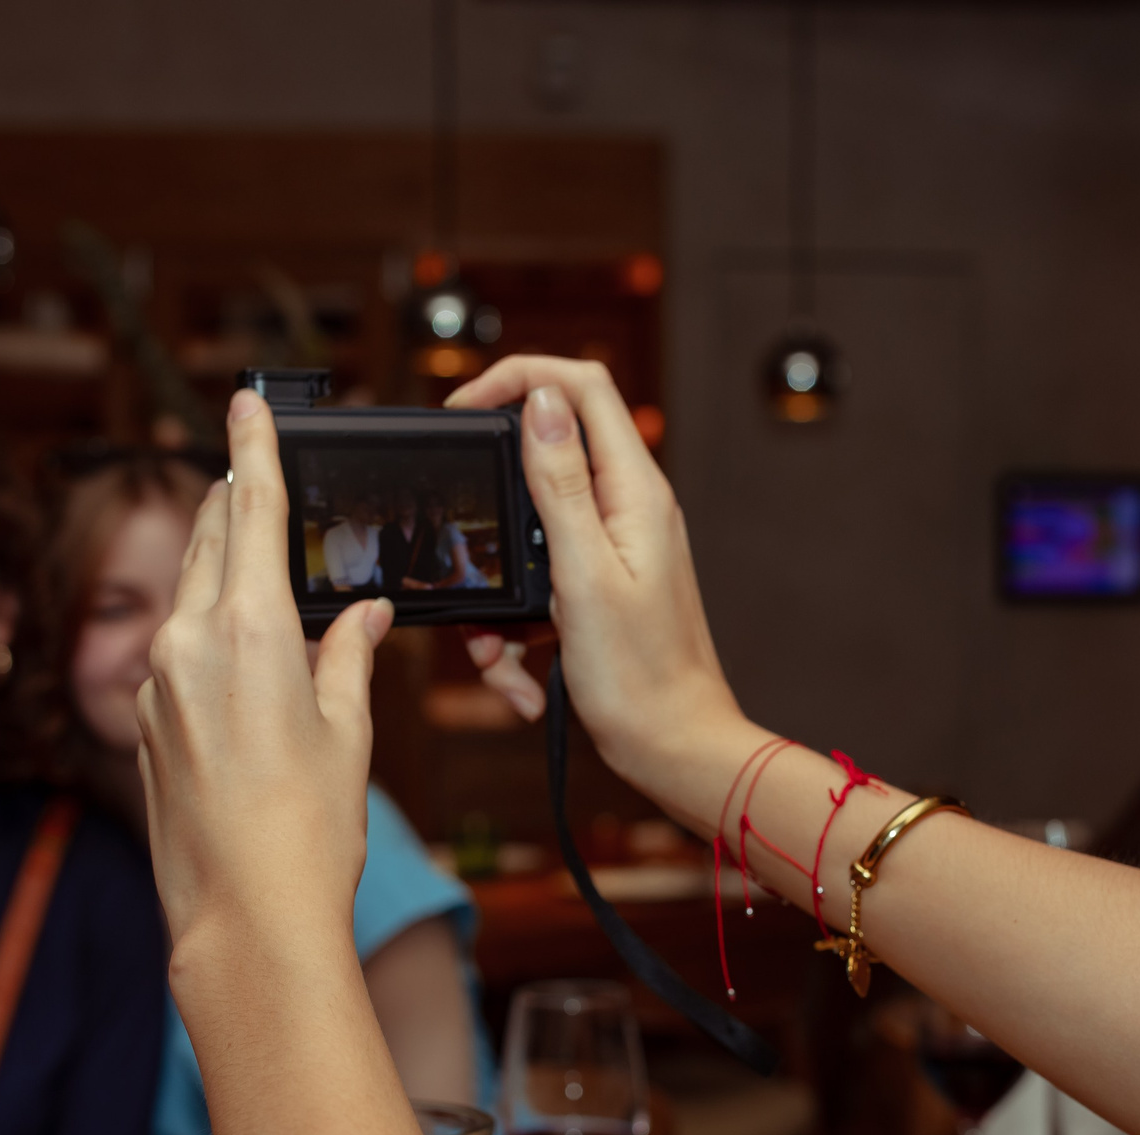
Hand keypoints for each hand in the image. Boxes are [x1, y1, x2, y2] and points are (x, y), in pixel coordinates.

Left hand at [137, 389, 392, 955]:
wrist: (242, 918)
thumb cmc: (307, 832)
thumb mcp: (347, 732)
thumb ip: (349, 657)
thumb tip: (366, 615)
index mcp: (248, 630)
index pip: (250, 508)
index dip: (252, 447)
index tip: (246, 400)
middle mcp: (187, 643)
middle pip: (207, 540)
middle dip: (231, 501)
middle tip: (251, 469)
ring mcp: (155, 683)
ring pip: (187, 596)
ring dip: (219, 571)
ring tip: (258, 565)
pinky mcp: (143, 722)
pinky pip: (178, 655)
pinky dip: (209, 638)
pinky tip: (246, 665)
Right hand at [445, 358, 750, 817]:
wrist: (674, 750)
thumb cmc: (641, 677)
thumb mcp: (584, 574)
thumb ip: (560, 484)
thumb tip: (542, 401)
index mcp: (634, 492)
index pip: (581, 388)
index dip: (520, 378)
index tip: (466, 410)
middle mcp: (627, 510)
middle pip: (543, 463)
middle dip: (494, 513)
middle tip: (464, 553)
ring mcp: (613, 551)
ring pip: (528, 538)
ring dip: (499, 595)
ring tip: (501, 652)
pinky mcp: (597, 592)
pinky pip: (537, 589)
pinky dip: (516, 632)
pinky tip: (523, 678)